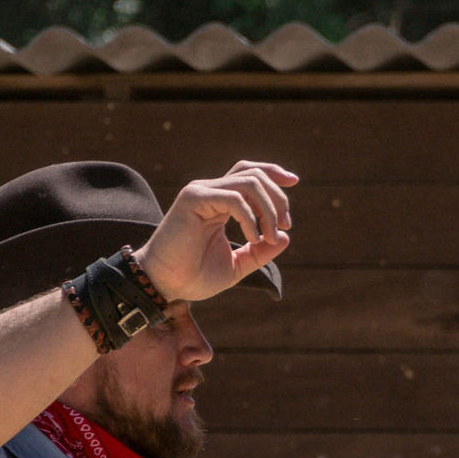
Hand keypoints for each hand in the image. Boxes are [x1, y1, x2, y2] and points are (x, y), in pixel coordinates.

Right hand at [133, 160, 297, 303]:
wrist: (164, 284)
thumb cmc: (194, 276)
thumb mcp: (237, 265)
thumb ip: (260, 251)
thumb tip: (285, 237)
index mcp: (220, 202)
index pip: (249, 173)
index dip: (273, 173)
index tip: (294, 181)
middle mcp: (210, 191)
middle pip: (254, 174)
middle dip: (278, 197)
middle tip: (285, 225)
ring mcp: (201, 192)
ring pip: (248, 182)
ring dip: (268, 209)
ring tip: (270, 237)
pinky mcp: (193, 199)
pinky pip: (233, 198)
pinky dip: (250, 217)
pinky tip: (254, 238)